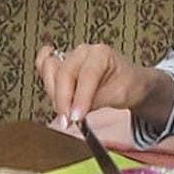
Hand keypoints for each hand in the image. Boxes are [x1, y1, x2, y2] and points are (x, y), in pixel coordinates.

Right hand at [35, 42, 170, 125]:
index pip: (86, 76)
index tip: (75, 117)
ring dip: (53, 93)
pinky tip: (50, 89)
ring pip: (49, 70)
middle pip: (64, 73)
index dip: (79, 98)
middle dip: (63, 100)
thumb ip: (96, 101)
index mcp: (100, 53)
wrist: (129, 82)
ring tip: (65, 111)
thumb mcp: (119, 95)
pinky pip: (43, 66)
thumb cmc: (127, 85)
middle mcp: (82, 52)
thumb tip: (75, 112)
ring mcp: (69, 56)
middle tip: (66, 121)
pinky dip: (44, 78)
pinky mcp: (60, 65)